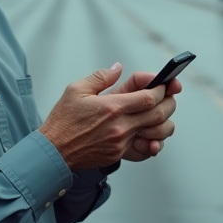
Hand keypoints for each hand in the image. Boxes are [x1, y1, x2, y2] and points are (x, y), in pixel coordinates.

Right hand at [38, 64, 178, 169]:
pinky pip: (144, 149)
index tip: (163, 84)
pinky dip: (152, 141)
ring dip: (164, 123)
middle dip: (169, 103)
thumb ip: (101, 77)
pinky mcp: (118, 155)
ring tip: (162, 115)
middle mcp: (120, 127)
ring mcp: (121, 143)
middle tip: (169, 97)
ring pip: (156, 133)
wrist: (53, 151)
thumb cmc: (63, 121)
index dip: (161, 89)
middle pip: (159, 115)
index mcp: (112, 107)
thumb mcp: (76, 90)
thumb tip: (117, 68)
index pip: (149, 98)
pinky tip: (150, 134)